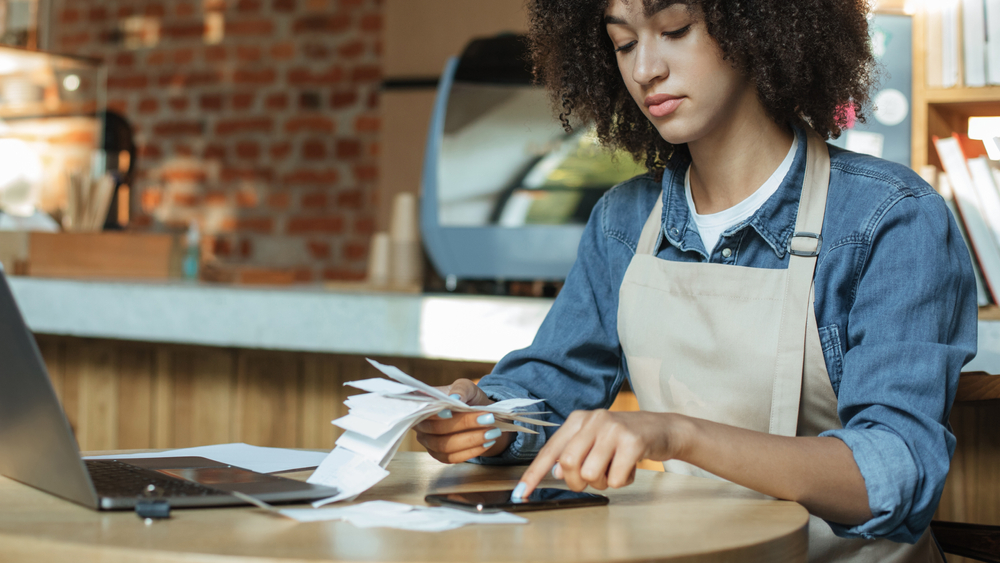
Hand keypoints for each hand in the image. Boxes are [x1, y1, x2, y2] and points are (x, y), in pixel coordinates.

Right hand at [413, 378, 513, 463]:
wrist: (478, 415)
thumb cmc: (468, 398)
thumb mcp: (467, 387)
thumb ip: (461, 389)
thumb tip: (455, 397)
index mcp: (423, 404)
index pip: (424, 411)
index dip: (436, 414)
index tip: (452, 412)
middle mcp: (421, 425)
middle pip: (437, 429)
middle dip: (464, 424)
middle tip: (488, 418)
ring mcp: (429, 442)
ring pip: (445, 446)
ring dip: (471, 440)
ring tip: (492, 432)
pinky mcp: (440, 456)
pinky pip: (452, 458)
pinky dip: (472, 451)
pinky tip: (487, 443)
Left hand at [513, 409, 682, 498]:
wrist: (663, 429)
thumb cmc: (624, 439)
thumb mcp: (595, 440)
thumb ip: (574, 453)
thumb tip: (557, 472)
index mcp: (579, 419)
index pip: (551, 450)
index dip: (534, 474)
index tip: (521, 493)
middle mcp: (593, 420)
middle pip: (568, 464)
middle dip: (577, 481)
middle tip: (593, 479)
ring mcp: (613, 429)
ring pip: (590, 474)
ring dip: (603, 482)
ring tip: (615, 469)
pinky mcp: (632, 441)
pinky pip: (616, 478)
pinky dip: (622, 481)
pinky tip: (630, 468)